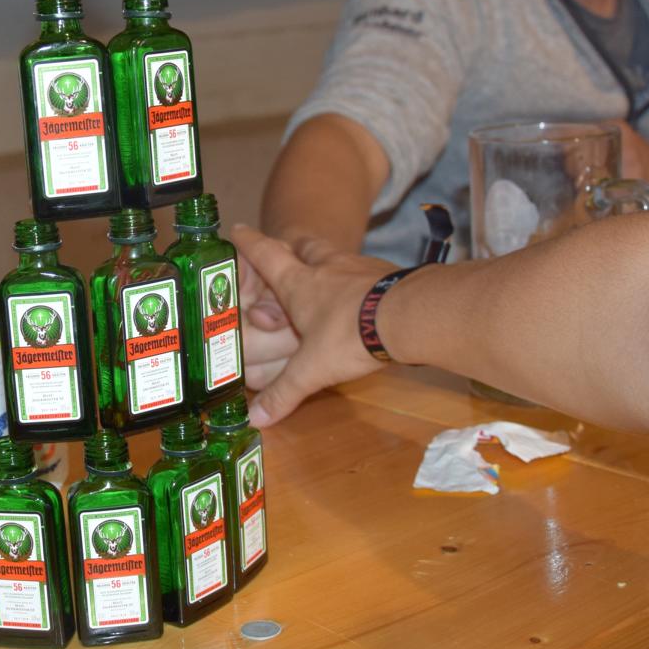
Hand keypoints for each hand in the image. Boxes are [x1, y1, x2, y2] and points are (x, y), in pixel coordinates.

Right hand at [230, 225, 395, 426]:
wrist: (409, 315)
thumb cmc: (349, 336)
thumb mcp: (312, 370)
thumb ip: (284, 392)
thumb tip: (254, 419)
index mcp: (299, 283)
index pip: (266, 255)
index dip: (250, 243)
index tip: (239, 229)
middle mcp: (326, 267)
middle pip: (303, 244)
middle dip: (291, 245)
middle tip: (287, 250)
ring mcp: (358, 267)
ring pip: (335, 253)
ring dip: (326, 259)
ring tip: (325, 272)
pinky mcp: (385, 274)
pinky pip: (364, 269)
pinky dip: (356, 276)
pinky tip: (360, 291)